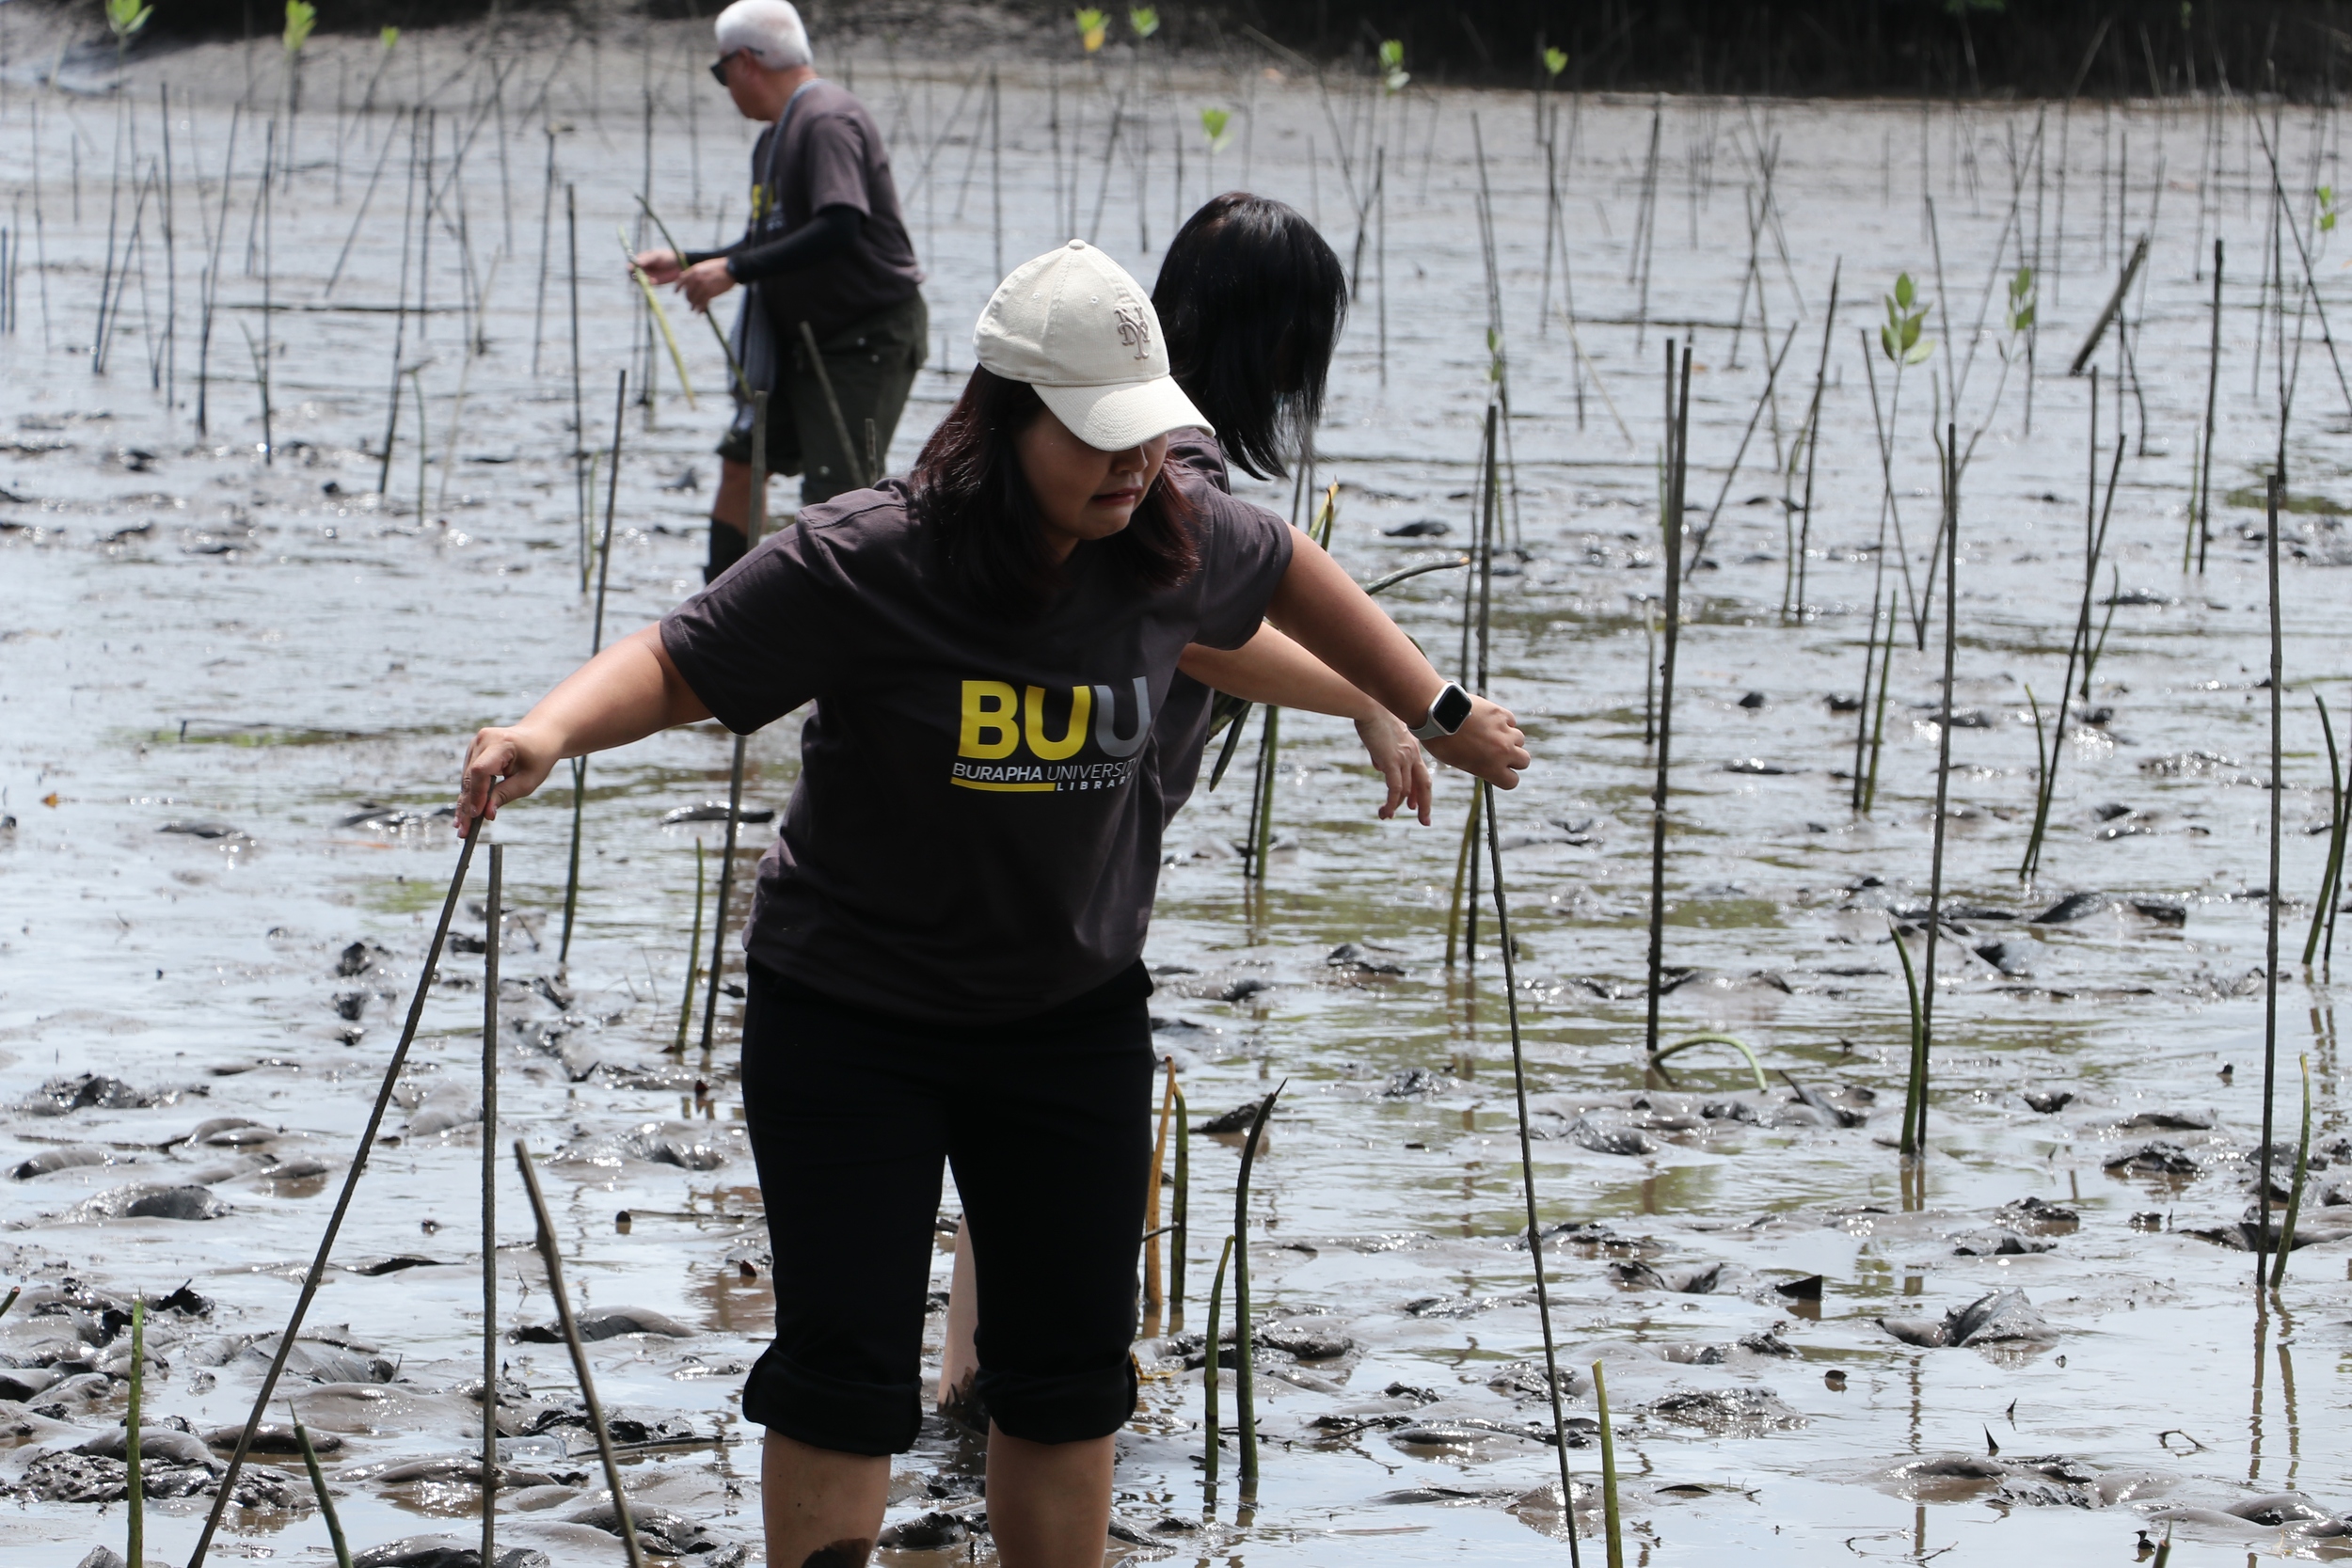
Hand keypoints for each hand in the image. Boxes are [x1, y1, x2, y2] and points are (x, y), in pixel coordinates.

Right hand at [456, 723, 560, 838]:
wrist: (540, 736)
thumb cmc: (538, 757)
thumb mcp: (528, 780)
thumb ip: (505, 795)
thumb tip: (486, 814)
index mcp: (501, 742)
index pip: (481, 770)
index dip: (477, 794)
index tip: (477, 815)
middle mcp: (483, 739)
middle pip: (470, 777)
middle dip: (467, 806)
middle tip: (464, 831)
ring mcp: (475, 744)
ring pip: (466, 779)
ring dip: (464, 804)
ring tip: (462, 829)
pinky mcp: (473, 751)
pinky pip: (469, 776)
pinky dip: (468, 795)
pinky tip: (463, 815)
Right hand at [633, 248, 683, 284]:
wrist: (679, 265)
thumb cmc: (667, 257)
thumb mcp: (657, 256)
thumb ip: (647, 259)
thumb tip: (637, 263)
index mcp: (641, 259)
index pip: (632, 263)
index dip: (630, 266)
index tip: (631, 268)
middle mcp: (642, 268)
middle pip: (633, 273)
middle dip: (635, 276)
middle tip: (639, 276)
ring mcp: (647, 275)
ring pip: (639, 280)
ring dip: (642, 281)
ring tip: (650, 279)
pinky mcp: (653, 282)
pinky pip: (647, 285)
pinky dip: (649, 284)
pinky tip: (654, 282)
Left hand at [678, 257, 736, 312]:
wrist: (731, 269)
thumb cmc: (718, 267)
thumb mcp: (703, 266)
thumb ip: (692, 271)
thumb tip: (681, 276)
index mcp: (694, 271)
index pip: (681, 280)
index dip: (677, 287)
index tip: (676, 293)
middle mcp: (696, 279)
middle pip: (688, 292)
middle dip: (688, 299)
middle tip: (690, 303)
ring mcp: (703, 286)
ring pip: (694, 299)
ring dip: (693, 305)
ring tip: (693, 309)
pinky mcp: (710, 293)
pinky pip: (702, 303)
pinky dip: (700, 309)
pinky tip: (700, 312)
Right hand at [1352, 710, 1432, 824]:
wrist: (1370, 706)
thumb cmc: (1371, 715)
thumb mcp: (1381, 736)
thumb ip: (1382, 753)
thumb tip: (1379, 767)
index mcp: (1412, 746)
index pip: (1420, 773)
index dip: (1419, 791)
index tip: (1415, 805)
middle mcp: (1412, 754)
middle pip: (1424, 785)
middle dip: (1425, 805)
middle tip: (1424, 821)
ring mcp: (1404, 758)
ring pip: (1407, 791)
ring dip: (1396, 806)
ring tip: (1385, 816)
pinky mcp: (1393, 762)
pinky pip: (1396, 789)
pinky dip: (1392, 803)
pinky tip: (1386, 812)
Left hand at [1424, 696, 1528, 788]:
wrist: (1438, 715)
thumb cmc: (1441, 741)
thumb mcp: (1458, 761)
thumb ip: (1478, 764)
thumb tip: (1486, 763)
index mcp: (1491, 768)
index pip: (1512, 781)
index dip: (1507, 777)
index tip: (1502, 772)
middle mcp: (1503, 751)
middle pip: (1524, 760)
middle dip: (1515, 758)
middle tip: (1502, 753)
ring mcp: (1504, 732)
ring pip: (1520, 739)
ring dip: (1510, 738)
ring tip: (1492, 734)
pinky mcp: (1502, 714)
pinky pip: (1511, 721)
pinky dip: (1504, 722)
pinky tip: (1489, 720)